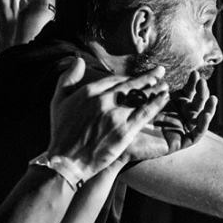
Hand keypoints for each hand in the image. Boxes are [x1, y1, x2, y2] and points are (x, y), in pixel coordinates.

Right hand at [44, 59, 171, 177]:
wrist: (66, 161)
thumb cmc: (61, 133)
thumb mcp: (58, 101)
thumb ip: (68, 78)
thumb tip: (78, 60)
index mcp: (89, 92)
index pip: (114, 79)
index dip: (127, 78)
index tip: (136, 77)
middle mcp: (103, 100)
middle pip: (130, 85)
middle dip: (147, 77)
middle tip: (160, 71)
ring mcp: (115, 116)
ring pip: (140, 97)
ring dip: (155, 89)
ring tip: (165, 84)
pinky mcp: (124, 131)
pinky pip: (144, 113)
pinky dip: (156, 104)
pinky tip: (165, 98)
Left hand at [120, 75, 216, 162]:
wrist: (117, 142)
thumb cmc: (124, 121)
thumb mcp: (140, 100)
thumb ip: (151, 89)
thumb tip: (159, 71)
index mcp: (170, 105)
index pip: (187, 92)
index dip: (193, 84)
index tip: (195, 73)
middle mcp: (177, 116)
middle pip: (196, 103)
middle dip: (201, 92)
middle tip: (202, 82)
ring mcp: (179, 129)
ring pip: (201, 118)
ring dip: (208, 108)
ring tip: (212, 98)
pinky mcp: (179, 142)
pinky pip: (196, 134)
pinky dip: (203, 125)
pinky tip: (205, 115)